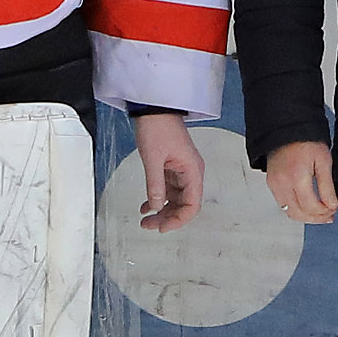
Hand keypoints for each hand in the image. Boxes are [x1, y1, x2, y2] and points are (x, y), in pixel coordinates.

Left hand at [134, 112, 205, 231]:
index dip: (179, 220)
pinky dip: (157, 198)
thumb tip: (155, 207)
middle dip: (167, 217)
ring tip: (145, 219)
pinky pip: (167, 189)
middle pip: (184, 204)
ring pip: (175, 199)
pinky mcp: (171, 167)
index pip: (192, 204)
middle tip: (149, 225)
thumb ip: (155, 185)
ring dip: (161, 210)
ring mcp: (181, 170)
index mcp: (193, 170)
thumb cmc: (158, 127)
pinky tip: (145, 206)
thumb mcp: (153, 158)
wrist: (152, 109)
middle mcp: (190, 172)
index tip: (163, 228)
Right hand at [266, 141, 337, 225]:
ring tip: (319, 214)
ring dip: (305, 217)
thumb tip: (331, 205)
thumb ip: (327, 186)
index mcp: (297, 176)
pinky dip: (295, 209)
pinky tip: (306, 206)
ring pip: (289, 212)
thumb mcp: (324, 161)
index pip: (310, 206)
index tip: (333, 210)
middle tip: (328, 216)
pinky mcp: (271, 184)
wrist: (288, 130)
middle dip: (316, 218)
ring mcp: (275, 184)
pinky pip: (283, 205)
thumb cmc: (306, 141)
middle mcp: (283, 183)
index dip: (324, 212)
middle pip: (299, 213)